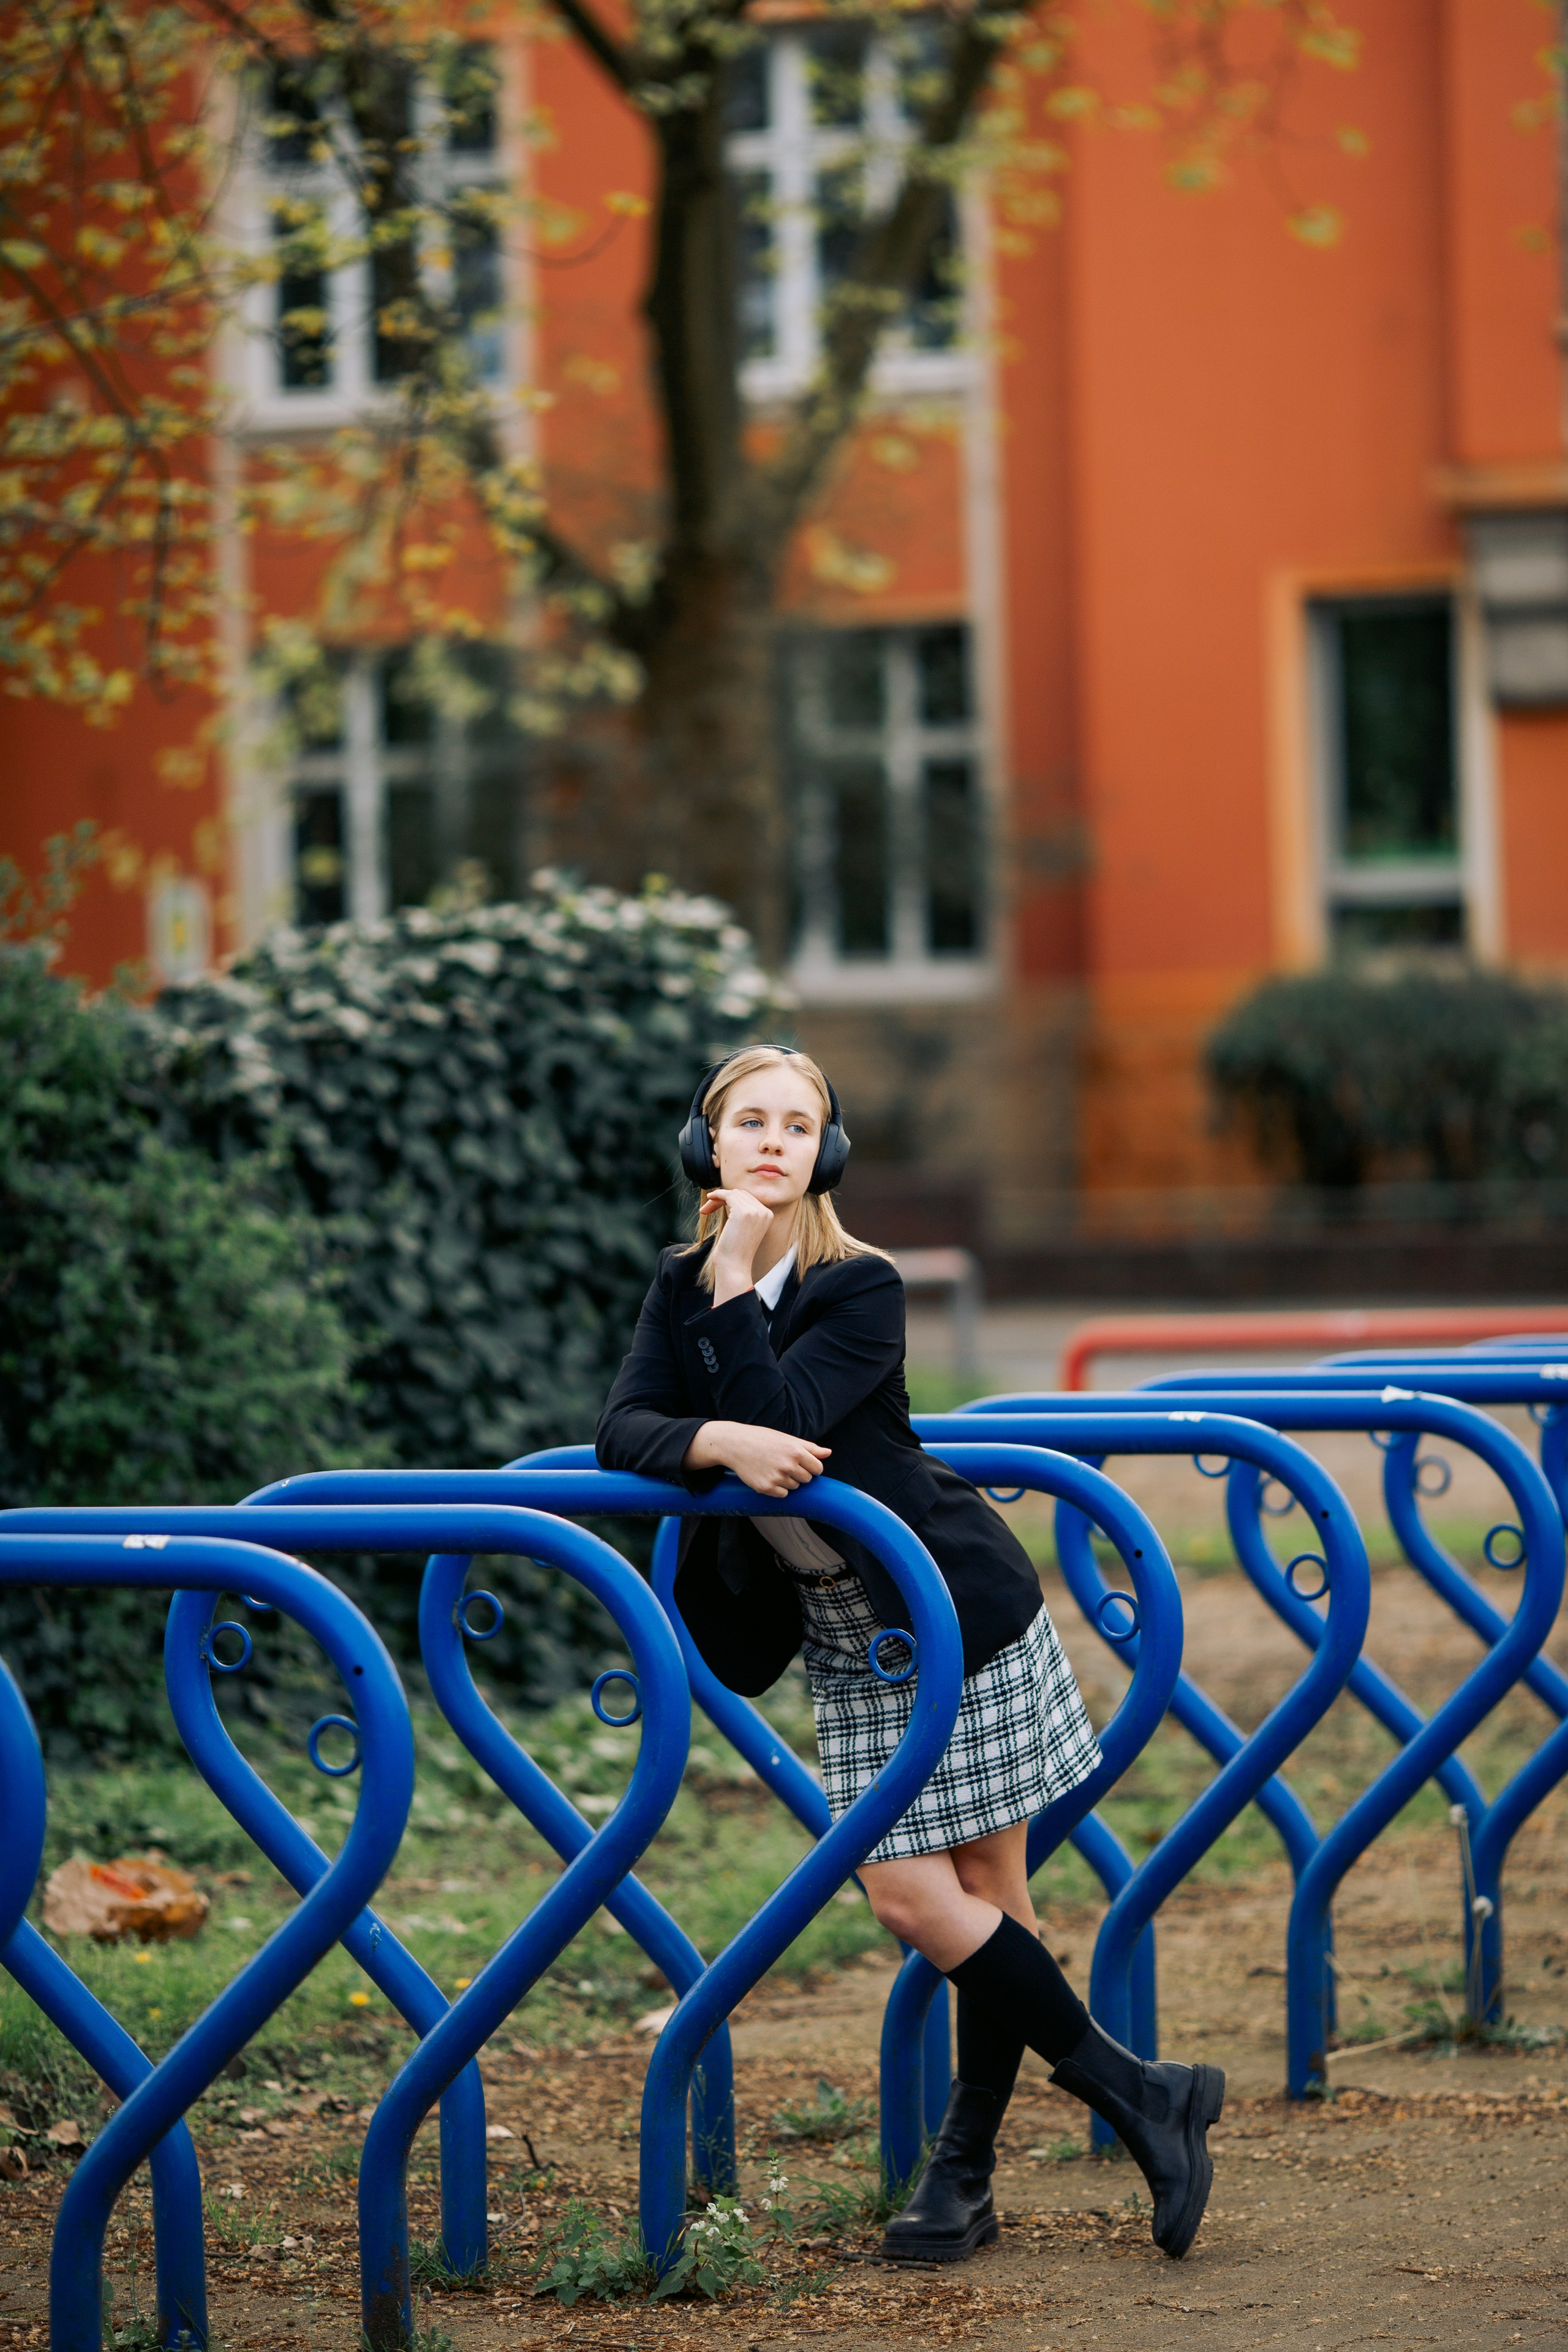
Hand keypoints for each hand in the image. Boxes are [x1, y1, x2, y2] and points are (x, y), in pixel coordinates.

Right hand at [683, 1421, 830, 1497]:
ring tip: (774, 1468)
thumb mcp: (787, 1439)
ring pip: (795, 1487)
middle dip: (800, 1473)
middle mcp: (788, 1465)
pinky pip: (783, 1494)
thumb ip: (810, 1447)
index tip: (803, 1463)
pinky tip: (768, 1476)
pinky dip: (778, 1488)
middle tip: (784, 1464)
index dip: (812, 1467)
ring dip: (788, 1480)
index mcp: (795, 1451)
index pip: (818, 1468)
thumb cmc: (762, 1439)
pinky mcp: (766, 1488)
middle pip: (807, 1479)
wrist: (735, 1444)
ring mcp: (777, 1478)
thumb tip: (829, 1453)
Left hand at [701, 1187, 774, 1291]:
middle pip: (740, 1194)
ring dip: (717, 1199)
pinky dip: (717, 1195)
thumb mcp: (742, 1227)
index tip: (715, 1208)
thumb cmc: (734, 1250)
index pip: (748, 1198)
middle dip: (723, 1199)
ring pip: (733, 1193)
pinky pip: (727, 1194)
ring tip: (706, 1210)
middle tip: (708, 1210)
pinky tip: (709, 1201)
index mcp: (767, 1215)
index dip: (730, 1200)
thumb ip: (740, 1212)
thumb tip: (727, 1195)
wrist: (734, 1266)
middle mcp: (764, 1211)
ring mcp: (755, 1211)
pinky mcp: (743, 1212)